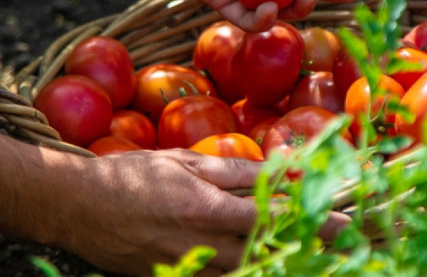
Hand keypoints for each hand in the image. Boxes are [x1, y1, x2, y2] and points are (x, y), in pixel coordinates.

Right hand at [57, 150, 348, 275]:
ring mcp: (189, 270)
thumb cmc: (132, 176)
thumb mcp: (186, 161)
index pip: (277, 218)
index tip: (349, 223)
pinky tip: (263, 262)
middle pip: (271, 253)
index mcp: (209, 211)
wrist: (77, 207)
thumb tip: (276, 170)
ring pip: (248, 274)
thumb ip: (233, 170)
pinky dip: (245, 273)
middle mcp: (205, 247)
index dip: (316, 221)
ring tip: (310, 253)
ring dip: (281, 264)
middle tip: (345, 243)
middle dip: (309, 249)